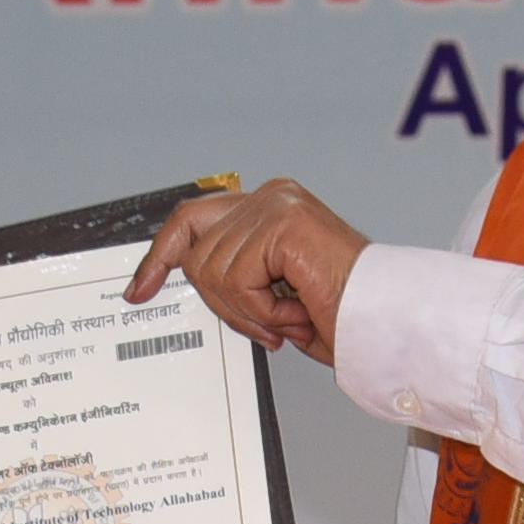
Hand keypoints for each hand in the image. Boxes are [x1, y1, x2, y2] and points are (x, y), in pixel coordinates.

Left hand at [128, 179, 367, 362]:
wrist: (383, 326)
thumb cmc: (340, 314)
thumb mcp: (268, 293)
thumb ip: (231, 272)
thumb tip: (182, 272)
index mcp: (268, 206)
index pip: (192, 220)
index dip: (160, 256)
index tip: (139, 288)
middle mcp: (271, 197)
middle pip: (196, 254)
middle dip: (222, 303)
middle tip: (264, 323)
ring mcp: (277, 206)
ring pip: (212, 272)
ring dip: (249, 312)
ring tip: (289, 317)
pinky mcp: (283, 224)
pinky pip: (237, 279)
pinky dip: (262, 311)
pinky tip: (295, 313)